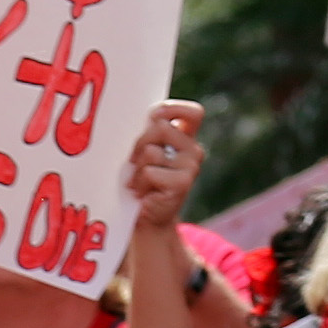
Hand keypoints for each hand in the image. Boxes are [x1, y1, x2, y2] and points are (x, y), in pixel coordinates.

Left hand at [123, 101, 202, 231]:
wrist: (147, 218)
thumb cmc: (141, 180)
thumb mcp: (145, 152)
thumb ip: (149, 133)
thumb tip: (144, 119)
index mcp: (186, 139)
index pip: (193, 113)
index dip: (174, 109)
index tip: (153, 117)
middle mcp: (194, 151)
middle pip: (160, 127)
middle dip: (139, 143)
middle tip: (134, 162)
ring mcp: (191, 167)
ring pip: (151, 151)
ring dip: (136, 168)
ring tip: (139, 181)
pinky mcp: (183, 183)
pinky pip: (149, 171)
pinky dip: (138, 182)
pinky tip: (142, 193)